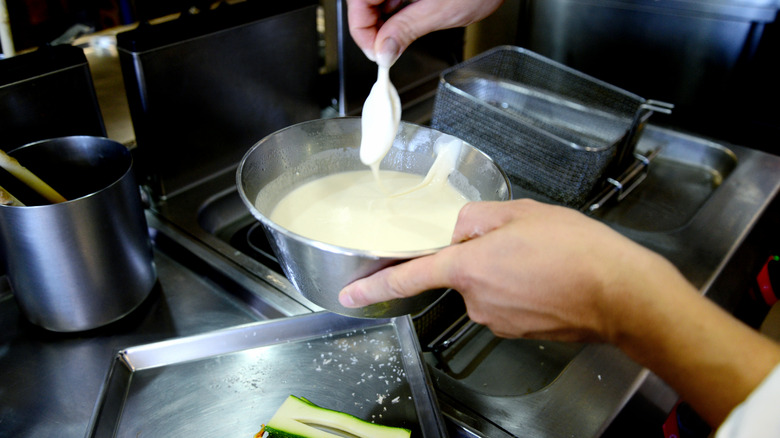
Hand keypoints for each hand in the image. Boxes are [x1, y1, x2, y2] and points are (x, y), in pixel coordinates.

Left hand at [339, 199, 779, 426]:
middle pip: (460, 275)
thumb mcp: (521, 213)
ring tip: (541, 260)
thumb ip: (477, 217)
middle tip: (519, 242)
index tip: (348, 296)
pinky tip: (547, 278)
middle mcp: (475, 299)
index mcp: (468, 266)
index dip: (375, 286)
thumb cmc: (573, 247)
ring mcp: (497, 320)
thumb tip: (456, 228)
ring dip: (503, 274)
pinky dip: (519, 291)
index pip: (410, 277)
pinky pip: (506, 304)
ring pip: (486, 289)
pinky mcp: (518, 332)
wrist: (620, 293)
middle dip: (478, 258)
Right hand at [346, 0, 503, 65]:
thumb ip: (407, 30)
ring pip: (378, 1)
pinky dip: (398, 9)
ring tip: (408, 32)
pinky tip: (415, 17)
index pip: (357, 7)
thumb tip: (384, 52)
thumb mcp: (442, 10)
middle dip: (375, 29)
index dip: (363, 35)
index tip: (379, 55)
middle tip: (390, 50)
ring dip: (387, 20)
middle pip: (364, 4)